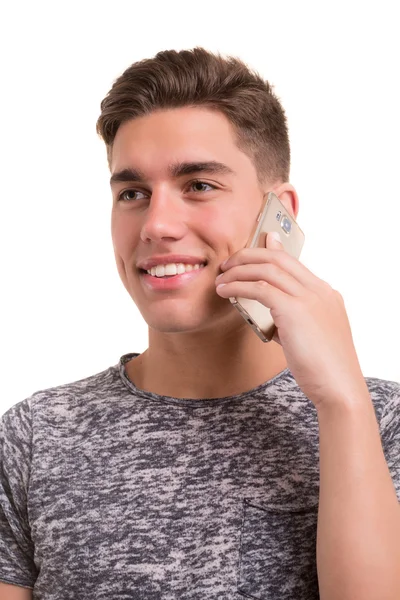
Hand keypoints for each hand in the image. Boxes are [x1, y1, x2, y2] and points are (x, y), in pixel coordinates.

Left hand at [215, 232, 368, 408]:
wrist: (339, 387)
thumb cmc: (323, 368)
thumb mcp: (308, 336)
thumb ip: (290, 319)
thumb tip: (270, 313)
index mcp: (325, 293)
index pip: (293, 261)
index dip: (270, 250)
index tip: (253, 247)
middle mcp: (319, 290)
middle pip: (279, 258)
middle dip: (249, 255)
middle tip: (228, 263)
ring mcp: (309, 298)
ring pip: (267, 269)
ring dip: (239, 271)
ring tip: (221, 279)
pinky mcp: (295, 310)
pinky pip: (260, 288)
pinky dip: (238, 286)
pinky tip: (225, 292)